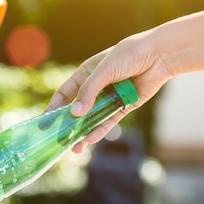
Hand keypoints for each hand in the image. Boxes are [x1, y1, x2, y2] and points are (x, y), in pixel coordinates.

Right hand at [45, 31, 173, 152]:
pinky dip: (101, 130)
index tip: (45, 123)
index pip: (65, 94)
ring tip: (76, 148)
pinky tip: (92, 138)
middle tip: (61, 141)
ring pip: (93, 119)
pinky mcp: (124, 106)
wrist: (158, 55)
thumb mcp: (104, 71)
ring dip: (84, 132)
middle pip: (78, 109)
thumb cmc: (128, 55)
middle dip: (69, 126)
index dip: (55, 107)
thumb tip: (74, 113)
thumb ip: (89, 92)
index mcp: (86, 74)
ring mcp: (110, 97)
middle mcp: (96, 87)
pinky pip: (109, 121)